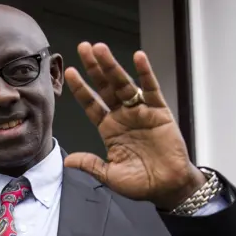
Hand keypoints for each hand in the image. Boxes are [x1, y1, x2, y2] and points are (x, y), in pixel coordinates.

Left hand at [64, 42, 205, 209]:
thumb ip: (91, 164)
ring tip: (101, 49)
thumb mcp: (110, 175)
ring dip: (113, 67)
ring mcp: (141, 112)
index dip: (81, 90)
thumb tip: (67, 162)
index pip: (91, 105)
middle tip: (84, 48)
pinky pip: (152, 89)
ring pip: (124, 84)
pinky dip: (146, 73)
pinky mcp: (159, 112)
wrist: (169, 188)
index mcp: (109, 130)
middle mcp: (123, 117)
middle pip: (105, 88)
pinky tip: (138, 57)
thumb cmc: (141, 183)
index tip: (70, 73)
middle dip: (94, 68)